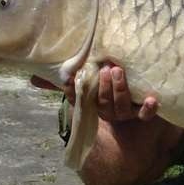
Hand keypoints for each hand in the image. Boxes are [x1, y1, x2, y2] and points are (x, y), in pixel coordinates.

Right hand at [29, 63, 158, 122]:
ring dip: (120, 91)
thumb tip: (31, 79)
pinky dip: (149, 109)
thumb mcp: (84, 82)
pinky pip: (145, 115)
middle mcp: (107, 110)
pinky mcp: (142, 112)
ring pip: (121, 107)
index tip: (71, 81)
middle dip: (103, 87)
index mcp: (92, 104)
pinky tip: (152, 100)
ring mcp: (125, 112)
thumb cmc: (103, 88)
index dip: (74, 92)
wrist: (133, 109)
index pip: (79, 100)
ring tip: (119, 72)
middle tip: (105, 69)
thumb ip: (59, 80)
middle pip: (103, 103)